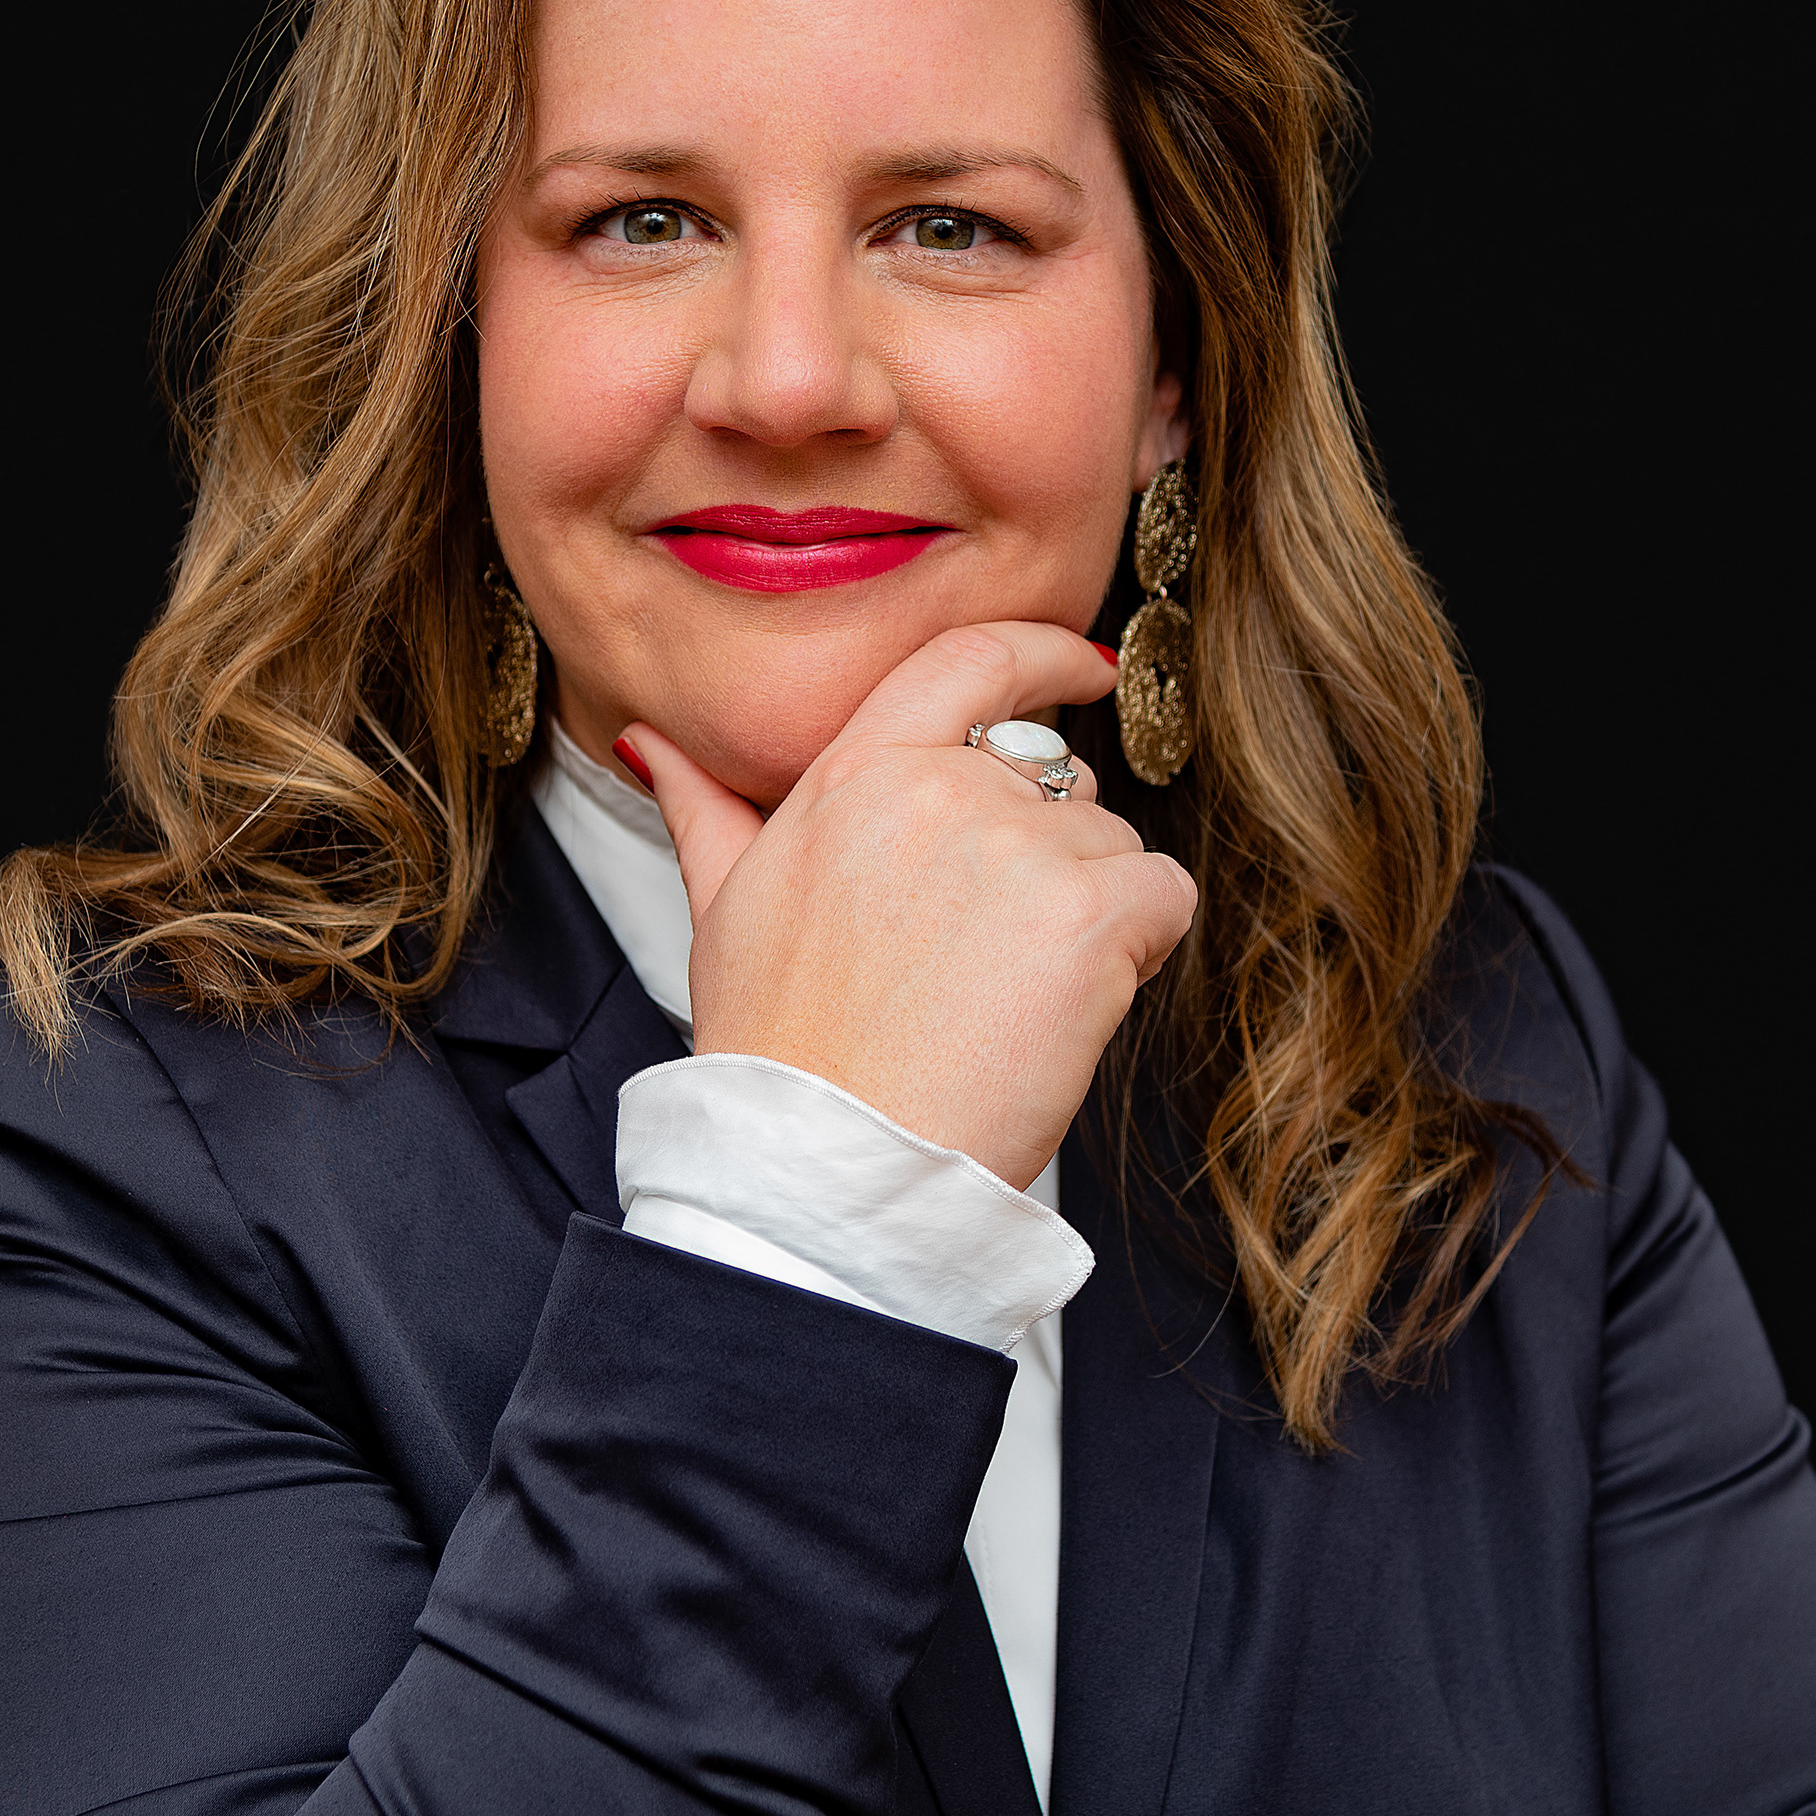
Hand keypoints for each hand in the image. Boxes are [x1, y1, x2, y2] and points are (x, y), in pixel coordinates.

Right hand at [610, 622, 1198, 1190]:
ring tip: (1004, 998)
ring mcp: (1018, 846)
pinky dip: (1143, 947)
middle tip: (986, 957)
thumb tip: (653, 744)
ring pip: (1113, 844)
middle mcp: (939, 788)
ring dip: (1089, 912)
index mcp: (854, 774)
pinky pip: (1163, 896)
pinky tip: (1072, 1008)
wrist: (831, 1162)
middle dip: (1049, 853)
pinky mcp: (1088, 914)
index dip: (1043, 652)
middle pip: (1055, 777)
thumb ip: (706, 810)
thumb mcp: (725, 909)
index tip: (1085, 665)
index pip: (968, 659)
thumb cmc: (782, 1053)